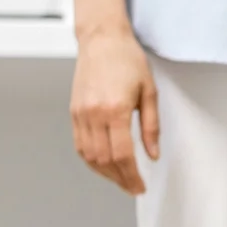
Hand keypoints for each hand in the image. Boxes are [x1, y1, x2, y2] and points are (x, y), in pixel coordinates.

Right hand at [69, 28, 158, 194]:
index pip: (123, 155)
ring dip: (105, 173)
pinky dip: (91, 160)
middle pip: (105, 160)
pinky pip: (80, 145)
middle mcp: (94, 114)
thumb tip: (152, 154)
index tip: (140, 187)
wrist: (102, 39)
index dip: (132, 176)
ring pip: (90, 156)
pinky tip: (104, 165)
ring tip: (120, 180)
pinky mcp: (74, 112)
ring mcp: (80, 113)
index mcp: (115, 109)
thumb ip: (151, 126)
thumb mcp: (149, 91)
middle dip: (120, 179)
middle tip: (133, 188)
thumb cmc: (127, 59)